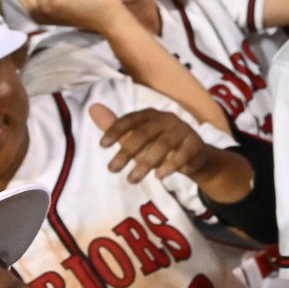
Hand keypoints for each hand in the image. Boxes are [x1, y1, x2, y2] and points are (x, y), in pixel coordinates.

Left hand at [91, 104, 229, 186]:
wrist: (193, 157)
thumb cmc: (158, 145)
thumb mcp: (135, 137)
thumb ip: (115, 127)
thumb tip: (92, 108)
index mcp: (151, 115)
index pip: (132, 118)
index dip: (116, 129)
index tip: (103, 145)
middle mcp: (168, 119)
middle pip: (145, 132)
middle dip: (127, 151)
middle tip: (112, 169)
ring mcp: (184, 130)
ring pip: (163, 144)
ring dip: (146, 163)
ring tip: (131, 180)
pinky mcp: (196, 144)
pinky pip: (183, 154)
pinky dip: (170, 165)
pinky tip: (158, 177)